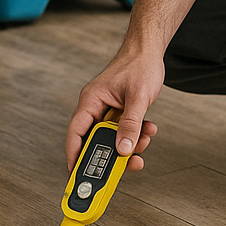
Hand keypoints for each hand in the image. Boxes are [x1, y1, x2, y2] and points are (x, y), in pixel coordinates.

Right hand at [65, 44, 162, 173]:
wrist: (150, 49)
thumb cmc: (140, 64)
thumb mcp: (138, 97)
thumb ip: (131, 125)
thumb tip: (124, 149)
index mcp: (91, 100)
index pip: (76, 133)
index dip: (75, 156)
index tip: (78, 176)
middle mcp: (96, 106)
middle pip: (96, 140)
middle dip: (112, 153)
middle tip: (125, 165)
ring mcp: (107, 109)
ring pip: (113, 137)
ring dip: (129, 143)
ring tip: (145, 139)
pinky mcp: (119, 110)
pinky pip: (123, 130)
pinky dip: (135, 134)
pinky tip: (148, 129)